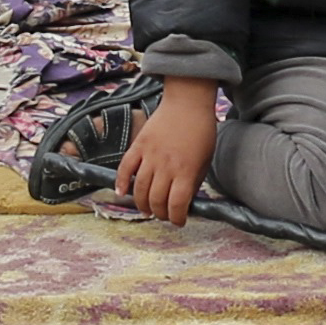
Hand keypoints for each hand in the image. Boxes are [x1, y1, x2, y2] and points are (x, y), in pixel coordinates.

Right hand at [116, 75, 219, 223]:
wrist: (187, 103)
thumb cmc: (201, 132)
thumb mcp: (204, 161)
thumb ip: (193, 183)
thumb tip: (183, 202)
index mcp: (186, 171)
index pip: (177, 204)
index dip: (176, 218)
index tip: (179, 221)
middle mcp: (166, 166)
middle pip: (156, 200)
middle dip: (160, 213)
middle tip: (162, 214)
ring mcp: (150, 155)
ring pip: (140, 189)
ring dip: (141, 204)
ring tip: (146, 209)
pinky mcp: (138, 146)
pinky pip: (125, 168)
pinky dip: (121, 182)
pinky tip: (122, 193)